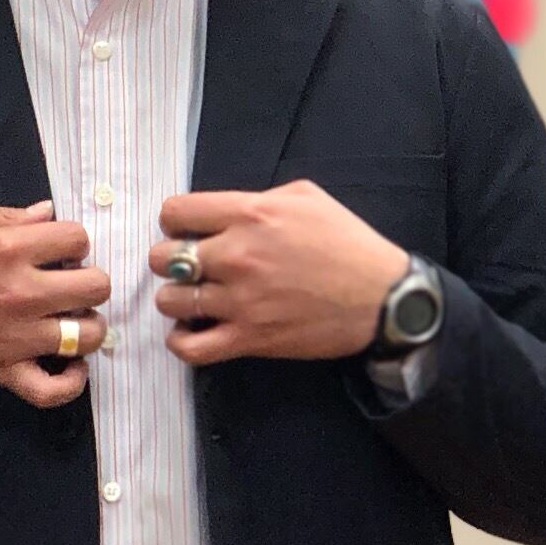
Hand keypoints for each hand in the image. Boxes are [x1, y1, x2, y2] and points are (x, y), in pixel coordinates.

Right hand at [0, 199, 115, 408]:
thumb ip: (1, 214)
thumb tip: (46, 214)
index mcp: (4, 249)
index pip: (76, 238)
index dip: (72, 241)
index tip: (57, 249)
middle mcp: (18, 294)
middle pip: (96, 286)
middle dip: (88, 279)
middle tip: (67, 282)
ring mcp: (15, 338)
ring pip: (89, 335)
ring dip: (88, 325)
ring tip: (71, 319)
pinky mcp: (5, 372)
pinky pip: (54, 389)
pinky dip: (71, 381)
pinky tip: (71, 364)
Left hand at [148, 183, 406, 366]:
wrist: (383, 297)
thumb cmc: (348, 243)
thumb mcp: (305, 197)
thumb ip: (257, 198)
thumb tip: (222, 210)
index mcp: (249, 215)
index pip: (175, 212)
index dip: (174, 221)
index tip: (185, 230)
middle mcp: (237, 255)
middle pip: (162, 258)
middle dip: (169, 260)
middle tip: (189, 266)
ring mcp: (240, 300)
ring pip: (169, 301)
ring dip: (175, 299)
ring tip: (193, 298)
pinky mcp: (249, 338)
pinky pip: (189, 348)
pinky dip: (181, 341)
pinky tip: (192, 330)